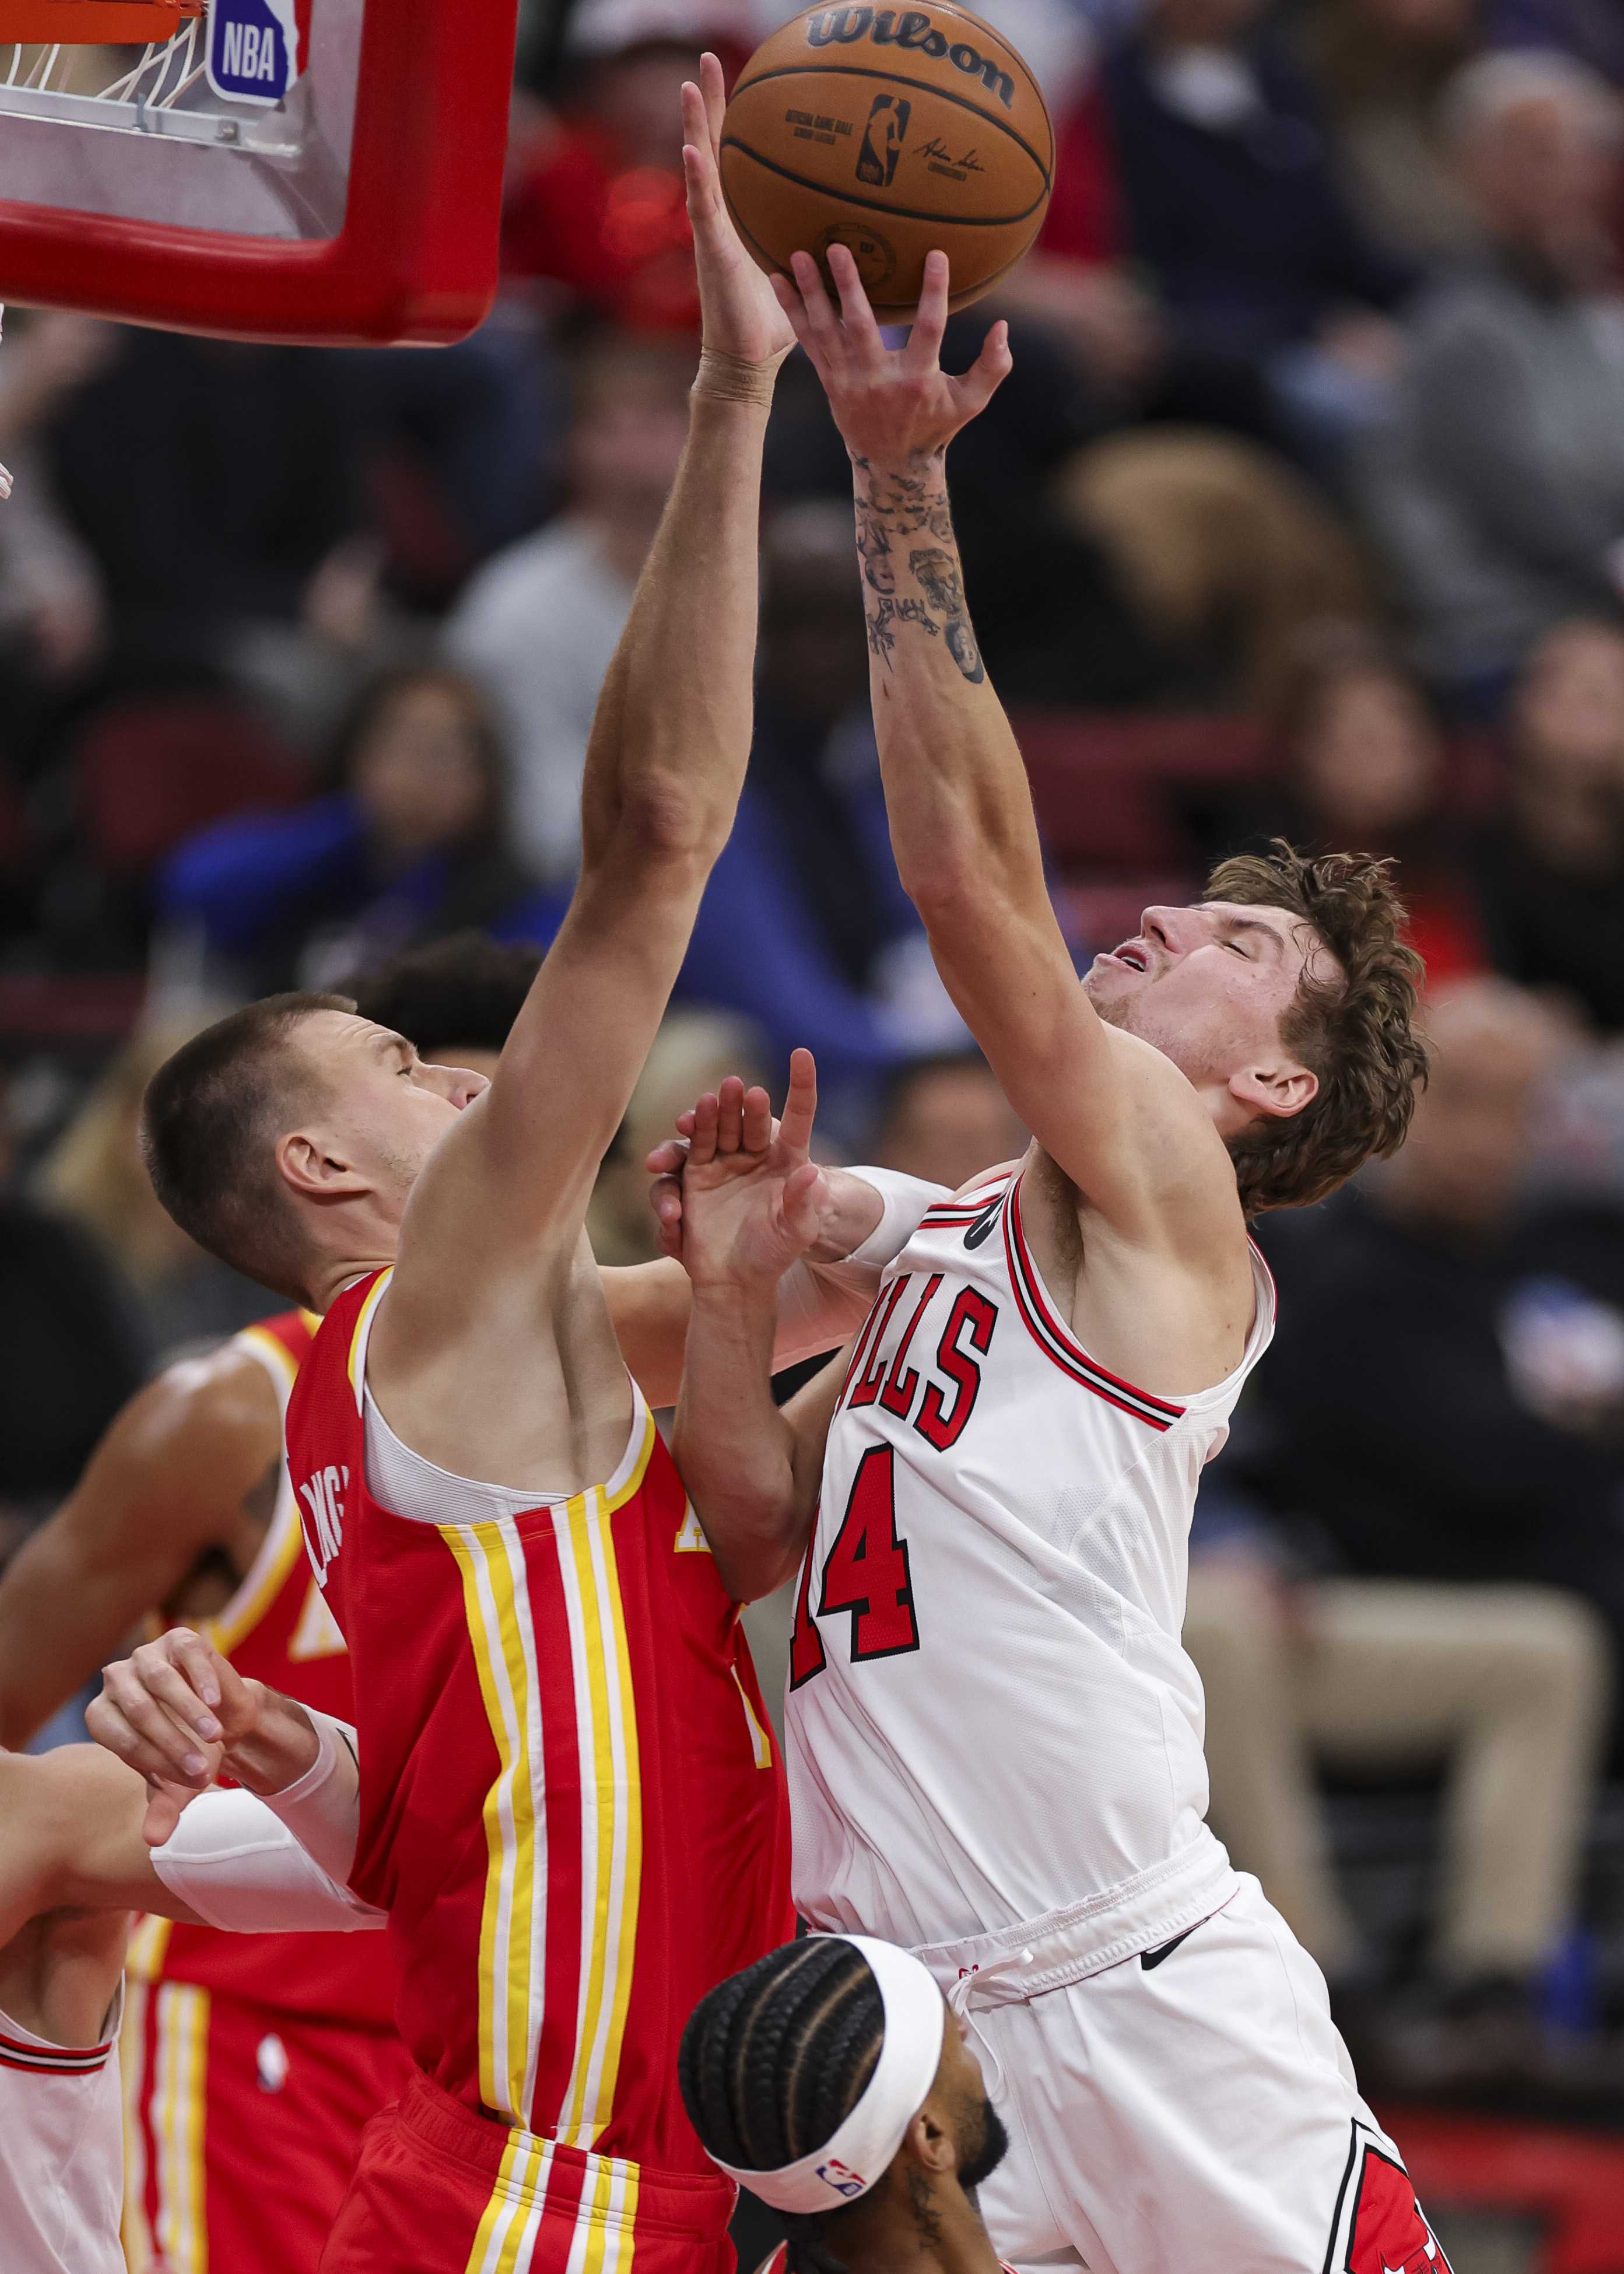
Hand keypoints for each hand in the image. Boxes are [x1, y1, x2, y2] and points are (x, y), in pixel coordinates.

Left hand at [89, 1630, 318, 1844]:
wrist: (223, 1716)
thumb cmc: (189, 1750)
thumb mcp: (177, 1783)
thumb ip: (163, 1809)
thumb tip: (153, 1841)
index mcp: (102, 1716)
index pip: (122, 1739)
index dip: (157, 1762)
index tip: (192, 1784)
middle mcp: (116, 1681)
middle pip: (140, 1711)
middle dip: (174, 1743)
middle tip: (204, 1770)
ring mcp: (145, 1655)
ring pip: (160, 1681)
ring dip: (189, 1712)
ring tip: (215, 1737)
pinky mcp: (178, 1639)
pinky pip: (187, 1655)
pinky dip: (202, 1679)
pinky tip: (216, 1702)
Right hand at [650, 1046, 830, 1289]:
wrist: (735, 1280)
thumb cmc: (774, 1253)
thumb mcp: (797, 1232)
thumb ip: (802, 1204)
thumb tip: (812, 1172)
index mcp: (787, 1159)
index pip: (798, 1116)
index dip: (801, 1085)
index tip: (801, 1054)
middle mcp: (754, 1154)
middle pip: (748, 1120)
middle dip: (740, 1104)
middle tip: (735, 1088)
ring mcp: (722, 1163)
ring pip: (711, 1132)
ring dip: (705, 1119)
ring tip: (699, 1111)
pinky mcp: (694, 1178)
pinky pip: (683, 1161)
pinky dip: (681, 1159)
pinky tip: (680, 1163)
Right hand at [683, 54, 795, 367]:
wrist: (747, 361)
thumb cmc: (777, 325)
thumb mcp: (809, 276)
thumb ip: (825, 249)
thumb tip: (867, 232)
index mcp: (742, 216)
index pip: (739, 157)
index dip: (739, 119)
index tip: (744, 78)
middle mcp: (723, 216)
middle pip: (714, 146)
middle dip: (709, 102)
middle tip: (706, 57)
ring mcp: (711, 231)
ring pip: (699, 166)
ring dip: (692, 125)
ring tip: (687, 85)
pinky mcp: (709, 252)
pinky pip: (702, 208)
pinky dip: (695, 178)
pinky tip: (691, 149)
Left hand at [771, 245, 1010, 466]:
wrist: (891, 464)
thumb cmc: (934, 426)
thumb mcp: (970, 403)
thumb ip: (992, 368)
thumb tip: (1003, 328)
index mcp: (916, 379)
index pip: (928, 330)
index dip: (933, 293)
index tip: (937, 255)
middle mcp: (878, 379)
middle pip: (861, 327)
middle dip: (848, 286)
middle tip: (837, 247)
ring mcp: (849, 380)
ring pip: (827, 331)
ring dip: (811, 292)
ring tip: (797, 255)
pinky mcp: (829, 380)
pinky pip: (808, 341)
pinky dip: (793, 311)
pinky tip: (778, 280)